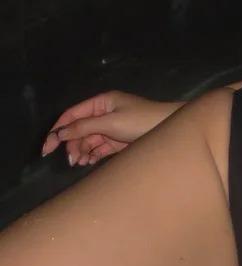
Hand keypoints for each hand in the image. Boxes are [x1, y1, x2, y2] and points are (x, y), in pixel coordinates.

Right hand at [40, 91, 180, 167]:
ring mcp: (111, 127)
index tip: (47, 148)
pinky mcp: (118, 141)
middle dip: (72, 144)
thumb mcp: (110, 122)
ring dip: (81, 151)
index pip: (72, 114)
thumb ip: (84, 127)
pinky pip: (98, 148)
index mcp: (102, 102)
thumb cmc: (141, 121)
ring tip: (80, 163)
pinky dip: (91, 155)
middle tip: (71, 160)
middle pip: (78, 129)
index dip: (57, 130)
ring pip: (87, 140)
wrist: (169, 129)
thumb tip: (58, 134)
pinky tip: (88, 162)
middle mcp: (104, 113)